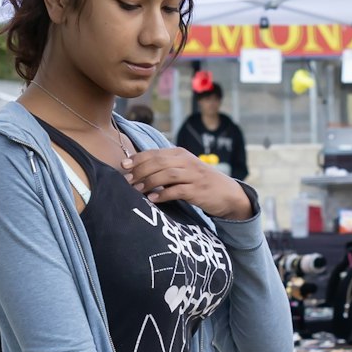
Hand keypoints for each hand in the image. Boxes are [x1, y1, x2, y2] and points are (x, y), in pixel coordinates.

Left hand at [122, 146, 251, 221]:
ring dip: (149, 182)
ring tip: (137, 190)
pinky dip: (163, 194)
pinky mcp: (198, 190)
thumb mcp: (184, 169)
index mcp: (180, 153)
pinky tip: (152, 199)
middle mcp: (186, 161)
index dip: (137, 158)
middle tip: (127, 181)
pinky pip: (177, 191)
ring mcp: (193, 176)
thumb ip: (166, 167)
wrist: (228, 194)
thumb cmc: (201, 182)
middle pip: (158, 162)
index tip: (123, 166)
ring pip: (166, 174)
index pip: (155, 153)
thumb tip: (139, 170)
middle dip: (140, 171)